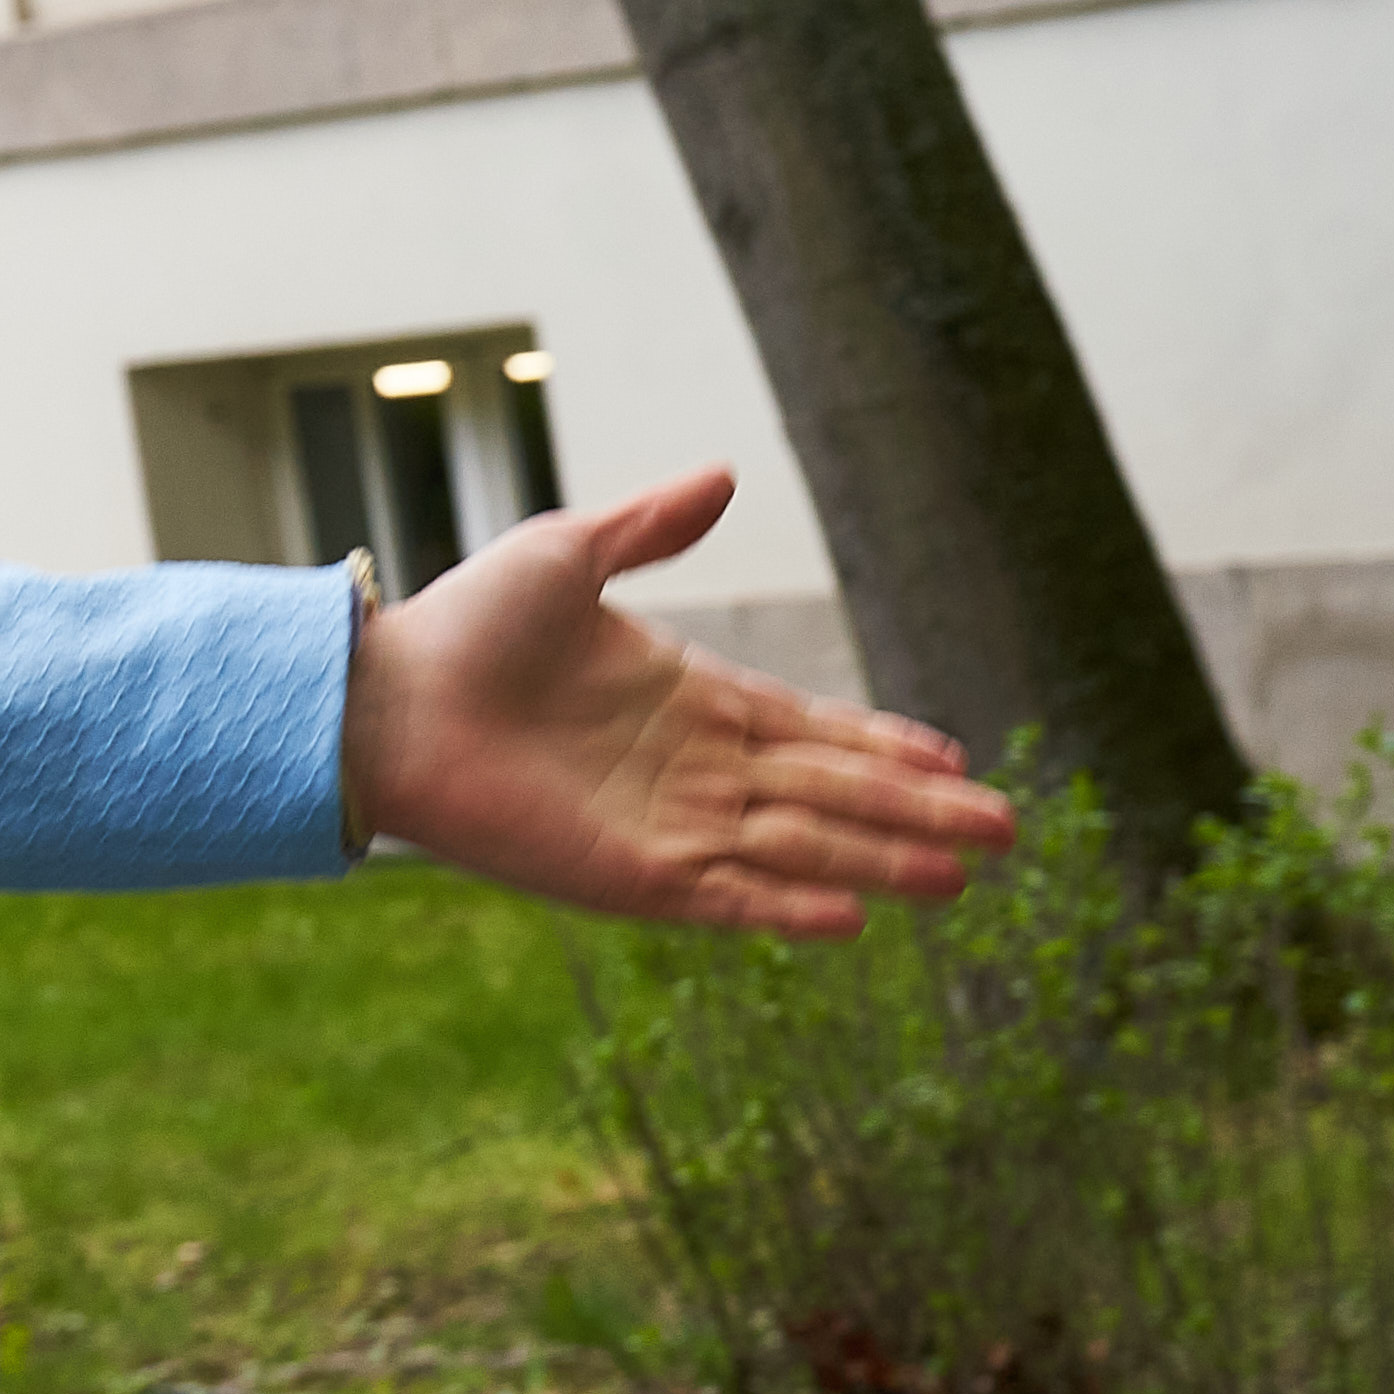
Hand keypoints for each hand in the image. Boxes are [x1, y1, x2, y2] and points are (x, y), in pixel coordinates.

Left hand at [348, 470, 1013, 933]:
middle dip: (917, 812)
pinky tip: (855, 918)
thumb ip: (649, 526)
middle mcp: (690, 769)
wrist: (384, 697)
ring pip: (799, 848)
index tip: (956, 758)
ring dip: (880, 863)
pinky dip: (787, 906)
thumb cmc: (463, 626)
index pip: (810, 728)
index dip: (882, 745)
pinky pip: (726, 898)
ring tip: (965, 879)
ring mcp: (664, 826)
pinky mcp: (627, 876)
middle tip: (1008, 831)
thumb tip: (726, 475)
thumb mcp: (566, 554)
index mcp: (686, 699)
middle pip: (829, 794)